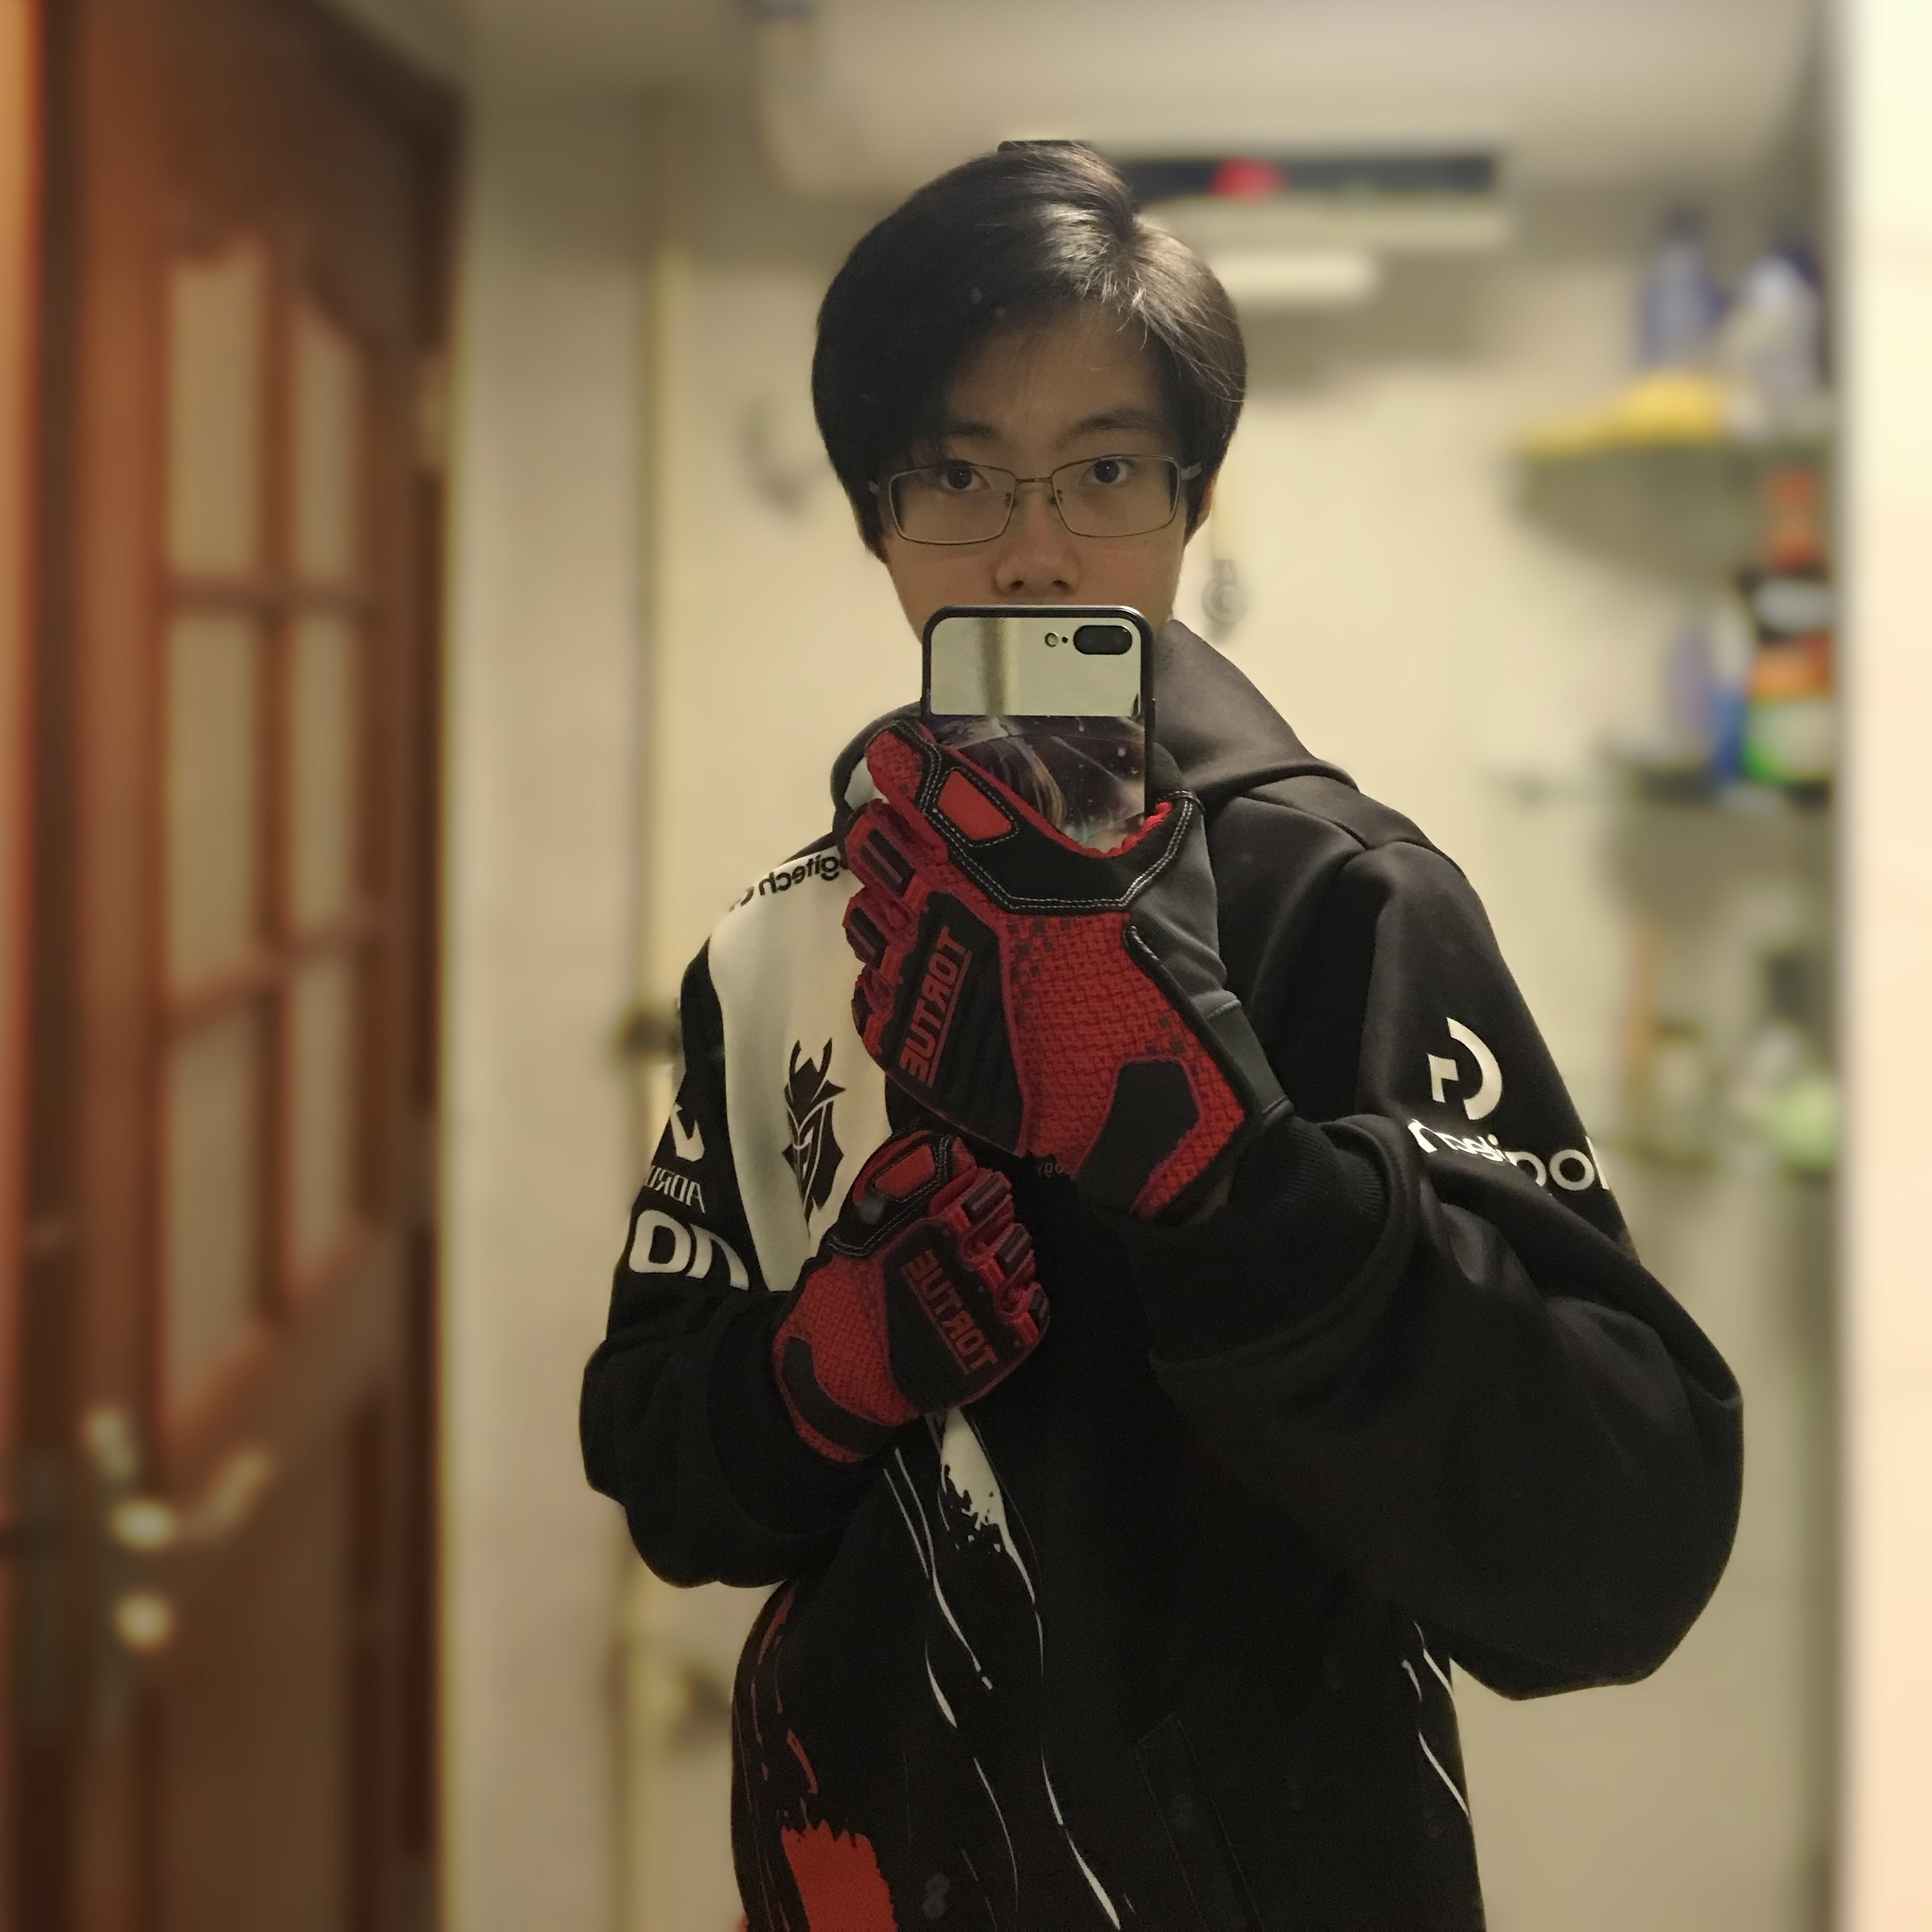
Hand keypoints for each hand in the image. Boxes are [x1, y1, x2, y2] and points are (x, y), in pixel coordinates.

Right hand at [772, 1129, 1047, 1465]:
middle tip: (986, 1216)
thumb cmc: (844, 1299)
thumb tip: (929, 1152)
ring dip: (1014, 1249)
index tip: (972, 1182)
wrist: (845, 1375)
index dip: (977, 1181)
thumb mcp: (852, 1235)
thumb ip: (888, 1193)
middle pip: (1003, 1215)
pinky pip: (1034, 1308)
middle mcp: (962, 1260)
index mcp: (926, 1229)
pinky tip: (1015, 1293)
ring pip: (1021, 1256)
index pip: (973, 1185)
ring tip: (997, 1255)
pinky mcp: (1001, 1342)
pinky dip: (1029, 1296)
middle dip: (996, 1210)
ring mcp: (985, 1301)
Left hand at [842, 721, 1286, 1217]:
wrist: (1138, 1085)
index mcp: (996, 849)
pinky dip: (891, 979)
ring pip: (862, 914)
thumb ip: (1154, 811)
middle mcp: (938, 899)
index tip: (906, 757)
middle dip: (885, 830)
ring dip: (885, 904)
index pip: (913, 777)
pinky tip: (925, 980)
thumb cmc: (1158, 967)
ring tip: (920, 913)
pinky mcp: (903, 1036)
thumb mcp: (1172, 866)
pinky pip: (869, 990)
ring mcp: (914, 969)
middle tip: (913, 837)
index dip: (903, 760)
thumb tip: (1157, 772)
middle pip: (870, 842)